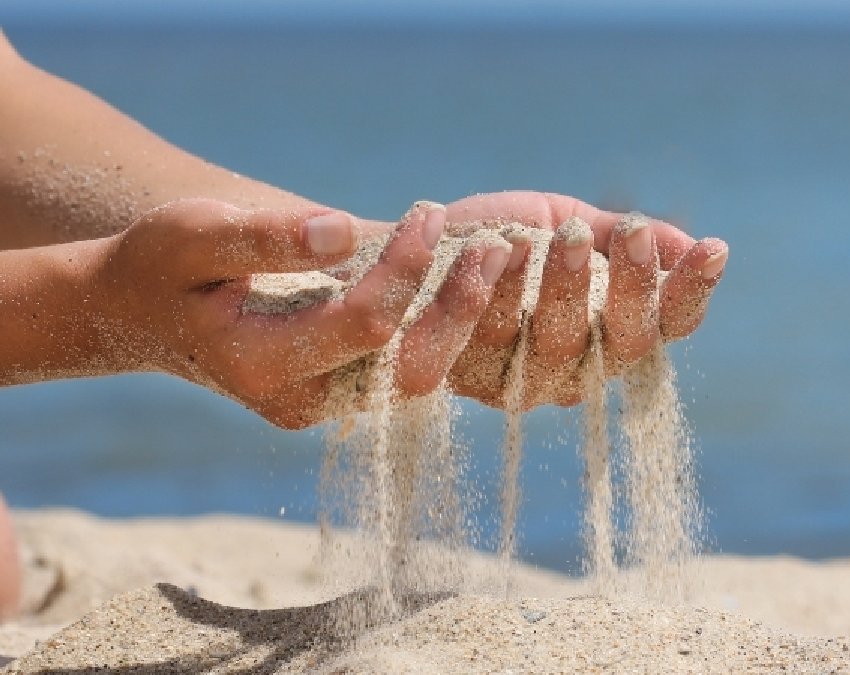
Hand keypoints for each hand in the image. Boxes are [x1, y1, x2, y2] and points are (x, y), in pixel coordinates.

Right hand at [95, 198, 509, 428]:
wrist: (144, 314)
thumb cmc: (162, 266)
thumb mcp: (193, 236)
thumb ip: (265, 238)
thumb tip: (343, 230)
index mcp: (262, 366)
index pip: (362, 324)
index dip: (405, 269)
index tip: (429, 211)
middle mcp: (304, 400)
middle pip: (408, 367)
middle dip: (460, 307)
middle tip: (500, 247)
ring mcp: (329, 402)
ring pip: (419, 375)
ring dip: (463, 318)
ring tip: (500, 255)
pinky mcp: (347, 387)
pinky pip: (411, 365)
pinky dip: (448, 325)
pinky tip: (475, 277)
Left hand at [441, 191, 727, 407]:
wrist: (406, 247)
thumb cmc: (497, 235)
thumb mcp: (563, 220)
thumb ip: (619, 236)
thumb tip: (692, 245)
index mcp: (610, 331)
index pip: (668, 324)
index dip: (692, 292)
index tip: (713, 250)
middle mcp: (576, 367)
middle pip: (624, 344)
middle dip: (633, 288)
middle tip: (633, 233)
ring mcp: (522, 379)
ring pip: (558, 346)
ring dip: (566, 288)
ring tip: (564, 234)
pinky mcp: (464, 376)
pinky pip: (485, 339)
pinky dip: (492, 291)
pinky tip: (498, 245)